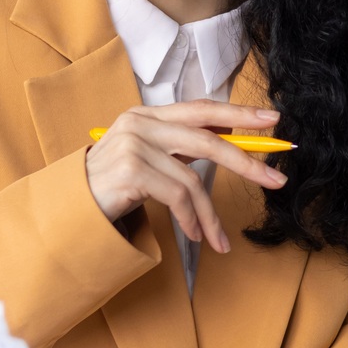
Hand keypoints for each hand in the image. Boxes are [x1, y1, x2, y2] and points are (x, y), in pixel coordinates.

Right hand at [84, 101, 286, 252]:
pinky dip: (191, 220)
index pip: (202, 108)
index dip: (240, 113)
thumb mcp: (149, 156)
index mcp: (148, 114)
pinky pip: (177, 198)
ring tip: (218, 239)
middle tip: (276, 179)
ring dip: (210, 215)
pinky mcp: (131, 172)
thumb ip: (180, 144)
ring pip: (193, 179)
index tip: (272, 120)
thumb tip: (228, 135)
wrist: (70, 207)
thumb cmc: (114, 183)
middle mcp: (141, 123)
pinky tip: (194, 235)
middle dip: (246, 162)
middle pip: (207, 139)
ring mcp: (134, 146)